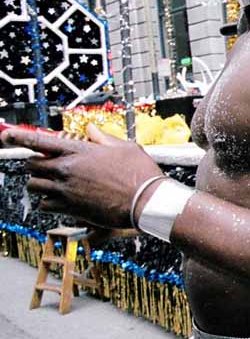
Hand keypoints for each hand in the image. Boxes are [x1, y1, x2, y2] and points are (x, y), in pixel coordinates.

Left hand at [0, 124, 163, 227]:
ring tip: (51, 183)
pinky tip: (59, 201)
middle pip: (32, 164)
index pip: (40, 140)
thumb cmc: (140, 174)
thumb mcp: (125, 147)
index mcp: (80, 150)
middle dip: (36, 163)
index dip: (18, 136)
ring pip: (33, 185)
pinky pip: (43, 205)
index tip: (6, 135)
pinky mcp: (70, 208)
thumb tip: (91, 130)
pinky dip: (47, 203)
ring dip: (39, 183)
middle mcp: (68, 169)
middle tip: (47, 165)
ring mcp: (67, 189)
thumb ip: (103, 138)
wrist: (146, 202)